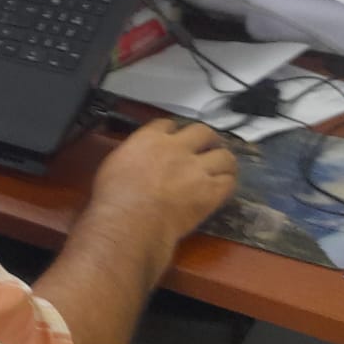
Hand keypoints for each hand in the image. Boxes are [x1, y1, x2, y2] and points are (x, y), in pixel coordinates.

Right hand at [92, 119, 237, 250]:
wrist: (131, 219)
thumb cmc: (114, 195)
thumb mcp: (114, 163)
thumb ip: (132, 154)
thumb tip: (137, 157)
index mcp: (150, 139)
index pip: (168, 124)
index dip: (173, 131)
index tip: (174, 138)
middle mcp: (177, 148)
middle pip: (203, 131)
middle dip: (207, 138)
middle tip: (207, 146)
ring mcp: (197, 169)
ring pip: (224, 156)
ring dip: (223, 160)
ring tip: (221, 167)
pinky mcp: (210, 192)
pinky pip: (229, 182)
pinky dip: (227, 183)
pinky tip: (222, 187)